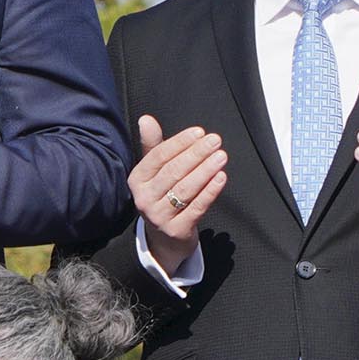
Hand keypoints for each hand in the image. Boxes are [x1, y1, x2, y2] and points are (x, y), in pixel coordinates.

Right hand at [130, 113, 228, 273]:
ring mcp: (159, 216)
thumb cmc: (162, 197)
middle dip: (196, 154)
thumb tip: (146, 119)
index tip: (199, 132)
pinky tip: (220, 177)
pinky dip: (209, 191)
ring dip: (205, 170)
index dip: (180, 143)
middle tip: (215, 141)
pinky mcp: (176, 230)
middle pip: (173, 172)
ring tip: (221, 156)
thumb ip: (153, 146)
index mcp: (137, 180)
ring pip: (185, 189)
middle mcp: (144, 198)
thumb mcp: (154, 172)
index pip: (159, 157)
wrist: (164, 240)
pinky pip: (196, 207)